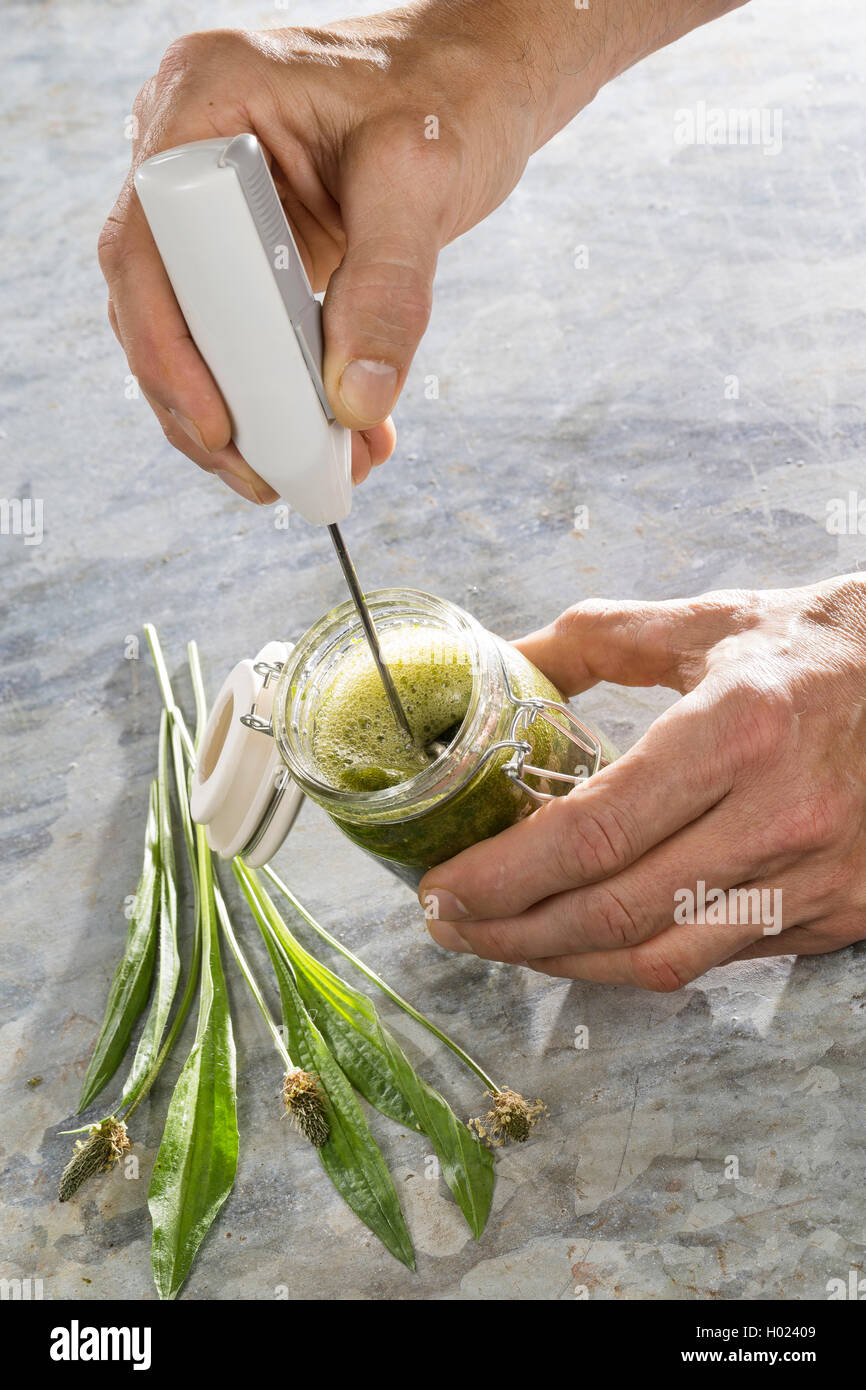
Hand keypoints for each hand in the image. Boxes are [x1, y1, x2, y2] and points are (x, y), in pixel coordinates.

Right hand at [97, 10, 549, 501]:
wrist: (477, 81)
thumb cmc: (448, 92)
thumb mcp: (422, 179)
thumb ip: (390, 288)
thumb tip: (356, 404)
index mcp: (202, 103)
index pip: (144, 249)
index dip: (169, 351)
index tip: (222, 429)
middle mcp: (189, 155)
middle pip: (157, 307)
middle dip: (209, 407)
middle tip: (267, 478)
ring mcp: (215, 207)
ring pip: (195, 334)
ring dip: (249, 416)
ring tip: (314, 472)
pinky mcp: (250, 250)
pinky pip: (244, 335)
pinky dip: (284, 395)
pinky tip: (340, 435)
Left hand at [420, 576, 865, 988]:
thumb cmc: (815, 647)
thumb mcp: (706, 621)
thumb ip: (595, 639)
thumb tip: (502, 660)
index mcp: (737, 729)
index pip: (594, 832)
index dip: (503, 874)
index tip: (442, 885)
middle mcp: (780, 816)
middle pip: (615, 911)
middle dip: (512, 931)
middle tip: (450, 922)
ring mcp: (817, 878)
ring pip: (664, 959)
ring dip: (567, 963)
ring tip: (507, 940)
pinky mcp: (841, 914)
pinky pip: (719, 960)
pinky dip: (642, 958)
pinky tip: (594, 939)